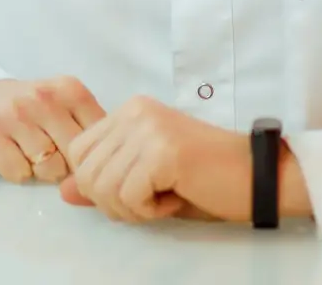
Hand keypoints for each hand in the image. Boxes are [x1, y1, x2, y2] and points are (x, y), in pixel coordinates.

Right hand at [0, 76, 105, 184]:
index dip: (92, 155)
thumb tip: (111, 164)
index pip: (97, 136)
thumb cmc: (27, 110)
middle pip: (74, 156)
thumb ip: (87, 126)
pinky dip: (16, 172)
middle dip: (66, 166)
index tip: (80, 157)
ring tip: (28, 153)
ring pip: (48, 168)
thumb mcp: (62, 105)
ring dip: (40, 171)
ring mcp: (14, 116)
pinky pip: (18, 173)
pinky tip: (9, 156)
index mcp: (68, 89)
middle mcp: (42, 98)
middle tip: (50, 156)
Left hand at [57, 96, 255, 223]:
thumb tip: (63, 192)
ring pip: (104, 188)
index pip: (79, 153)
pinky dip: (151, 211)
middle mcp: (136, 111)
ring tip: (166, 197)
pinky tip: (177, 197)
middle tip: (153, 200)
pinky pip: (130, 197)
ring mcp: (149, 128)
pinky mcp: (164, 150)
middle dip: (114, 203)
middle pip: (87, 174)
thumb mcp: (146, 180)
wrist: (257, 177)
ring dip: (133, 209)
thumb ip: (104, 182)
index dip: (100, 186)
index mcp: (130, 110)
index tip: (138, 189)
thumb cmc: (206, 179)